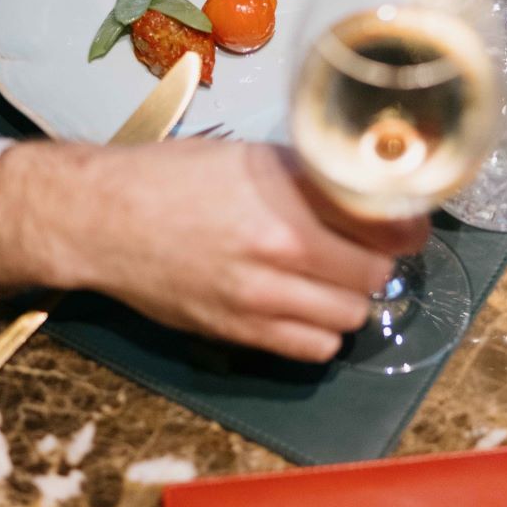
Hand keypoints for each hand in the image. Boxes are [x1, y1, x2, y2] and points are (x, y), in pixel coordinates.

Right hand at [0, 139, 428, 362]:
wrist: (102, 220)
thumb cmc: (170, 177)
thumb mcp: (246, 157)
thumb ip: (306, 177)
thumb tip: (361, 187)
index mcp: (287, 202)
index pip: (385, 230)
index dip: (403, 229)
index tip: (404, 225)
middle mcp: (280, 253)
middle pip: (373, 278)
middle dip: (375, 264)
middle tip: (362, 250)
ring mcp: (259, 300)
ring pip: (348, 319)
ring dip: (349, 301)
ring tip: (331, 281)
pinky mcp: (238, 333)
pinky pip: (312, 350)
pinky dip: (322, 333)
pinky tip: (307, 310)